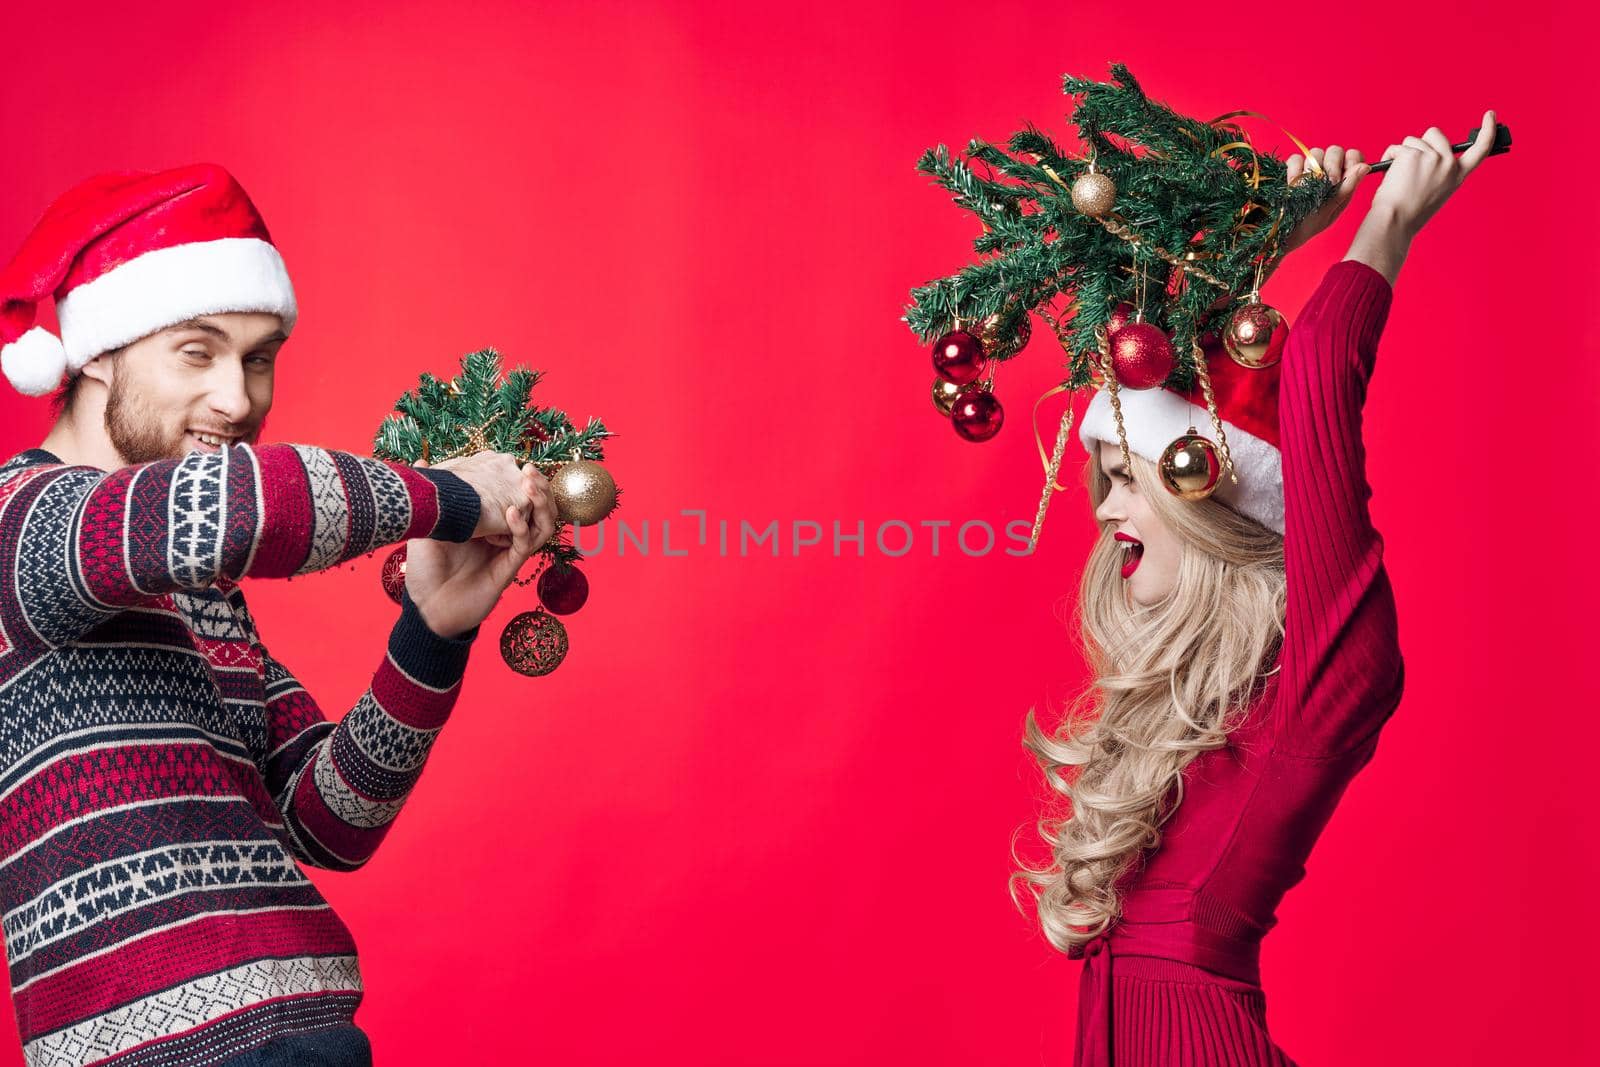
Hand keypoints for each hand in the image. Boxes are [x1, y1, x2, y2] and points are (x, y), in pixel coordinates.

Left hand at [402, 457, 556, 638]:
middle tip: (530, 468)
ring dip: (541, 503)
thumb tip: (422, 459)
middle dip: (539, 486)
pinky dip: (522, 526)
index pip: (513, 494)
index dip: (518, 476)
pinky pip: (526, 544)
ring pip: (542, 524)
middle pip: (537, 507)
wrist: (426, 607)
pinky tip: (511, 513)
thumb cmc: (425, 568)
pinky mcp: (509, 568)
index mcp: (488, 521)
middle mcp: (503, 534)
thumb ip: (432, 495)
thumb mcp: (426, 524)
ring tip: (530, 485)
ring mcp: (508, 551)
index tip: (513, 458)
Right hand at [1280, 145, 1371, 254]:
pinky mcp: (1290, 170)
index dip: (1351, 159)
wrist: (1281, 231)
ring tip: (1305, 188)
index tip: (1346, 171)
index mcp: (1342, 181)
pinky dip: (1294, 170)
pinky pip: (1295, 158)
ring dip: (1311, 170)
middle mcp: (1327, 172)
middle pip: (1335, 151)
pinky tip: (1291, 184)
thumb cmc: (1309, 225)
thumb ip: (1347, 187)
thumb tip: (1365, 166)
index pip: (1353, 156)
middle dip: (1332, 165)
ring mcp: (1308, 169)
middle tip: (1329, 182)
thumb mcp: (1331, 209)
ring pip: (1315, 152)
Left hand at [1369, 110, 1497, 239]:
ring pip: (1413, 140)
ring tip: (1399, 177)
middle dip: (1420, 143)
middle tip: (1411, 167)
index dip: (1487, 130)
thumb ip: (1437, 170)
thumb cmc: (1409, 212)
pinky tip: (1389, 175)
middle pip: (1435, 134)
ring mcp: (1433, 158)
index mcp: (1457, 176)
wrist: (1396, 221)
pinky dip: (1389, 157)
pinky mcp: (1414, 155)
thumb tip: (1427, 152)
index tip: (1490, 114)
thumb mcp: (1434, 190)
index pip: (1480, 149)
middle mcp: (1449, 165)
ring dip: (1403, 153)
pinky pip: (1397, 148)